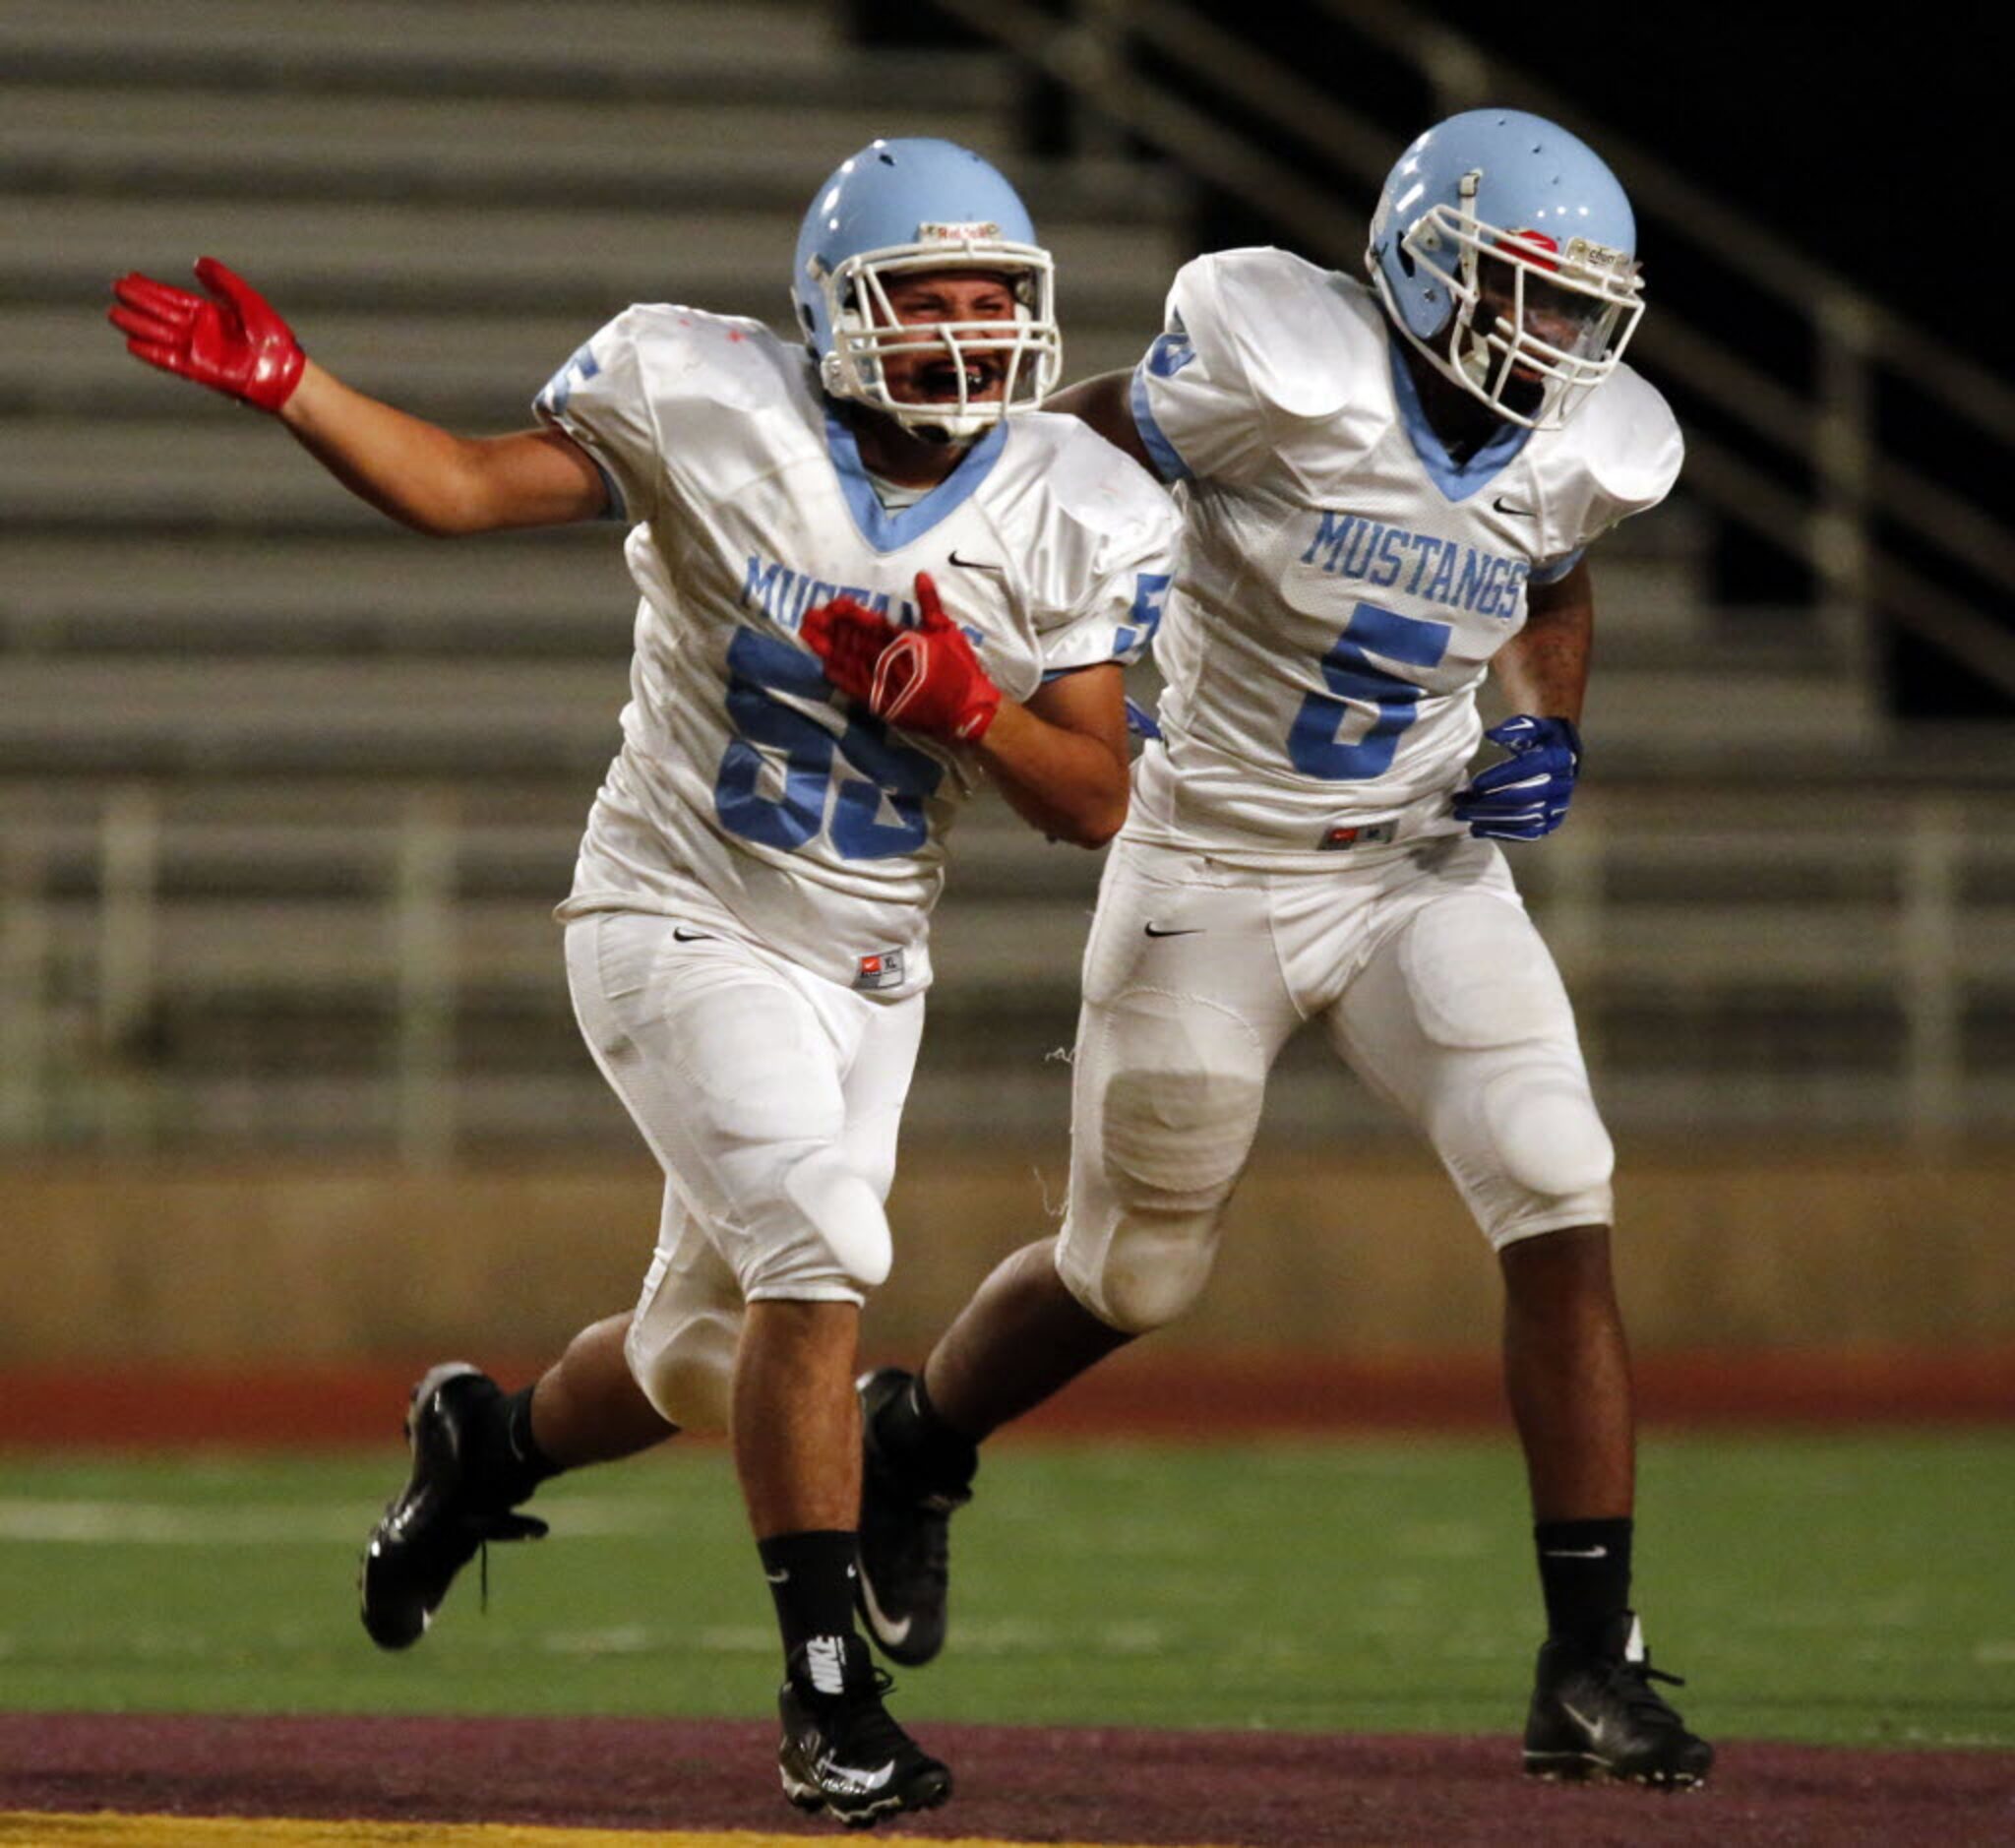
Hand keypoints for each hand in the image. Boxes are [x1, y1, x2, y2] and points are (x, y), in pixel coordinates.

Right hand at [108, 257, 304, 411]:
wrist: (284, 373)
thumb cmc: (272, 338)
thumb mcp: (247, 301)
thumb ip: (223, 282)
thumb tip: (198, 262)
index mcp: (210, 315)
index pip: (173, 298)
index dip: (152, 289)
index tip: (130, 278)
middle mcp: (200, 332)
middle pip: (162, 314)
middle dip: (140, 303)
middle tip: (116, 290)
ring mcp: (198, 351)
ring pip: (160, 335)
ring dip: (138, 326)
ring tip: (115, 315)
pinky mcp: (199, 370)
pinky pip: (170, 360)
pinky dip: (152, 353)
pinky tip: (132, 344)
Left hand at [801, 572, 1001, 742]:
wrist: (966, 712)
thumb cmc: (959, 668)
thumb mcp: (947, 631)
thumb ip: (930, 604)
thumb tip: (920, 576)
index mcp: (904, 641)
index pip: (869, 623)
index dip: (849, 613)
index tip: (834, 603)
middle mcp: (888, 661)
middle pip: (852, 641)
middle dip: (829, 627)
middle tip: (809, 615)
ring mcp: (882, 683)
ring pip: (847, 661)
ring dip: (827, 647)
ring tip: (808, 633)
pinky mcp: (880, 702)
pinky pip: (852, 687)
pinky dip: (838, 674)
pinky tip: (824, 663)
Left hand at [1452, 715, 1581, 839]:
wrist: (1563, 755)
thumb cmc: (1541, 738)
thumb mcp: (1531, 726)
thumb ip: (1513, 729)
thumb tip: (1492, 735)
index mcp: (1559, 759)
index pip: (1526, 770)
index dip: (1499, 778)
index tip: (1474, 784)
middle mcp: (1562, 785)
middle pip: (1521, 798)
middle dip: (1488, 802)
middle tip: (1460, 803)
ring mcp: (1558, 807)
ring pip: (1522, 818)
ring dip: (1490, 819)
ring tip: (1463, 816)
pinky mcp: (1552, 822)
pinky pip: (1527, 833)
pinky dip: (1501, 833)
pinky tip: (1479, 829)